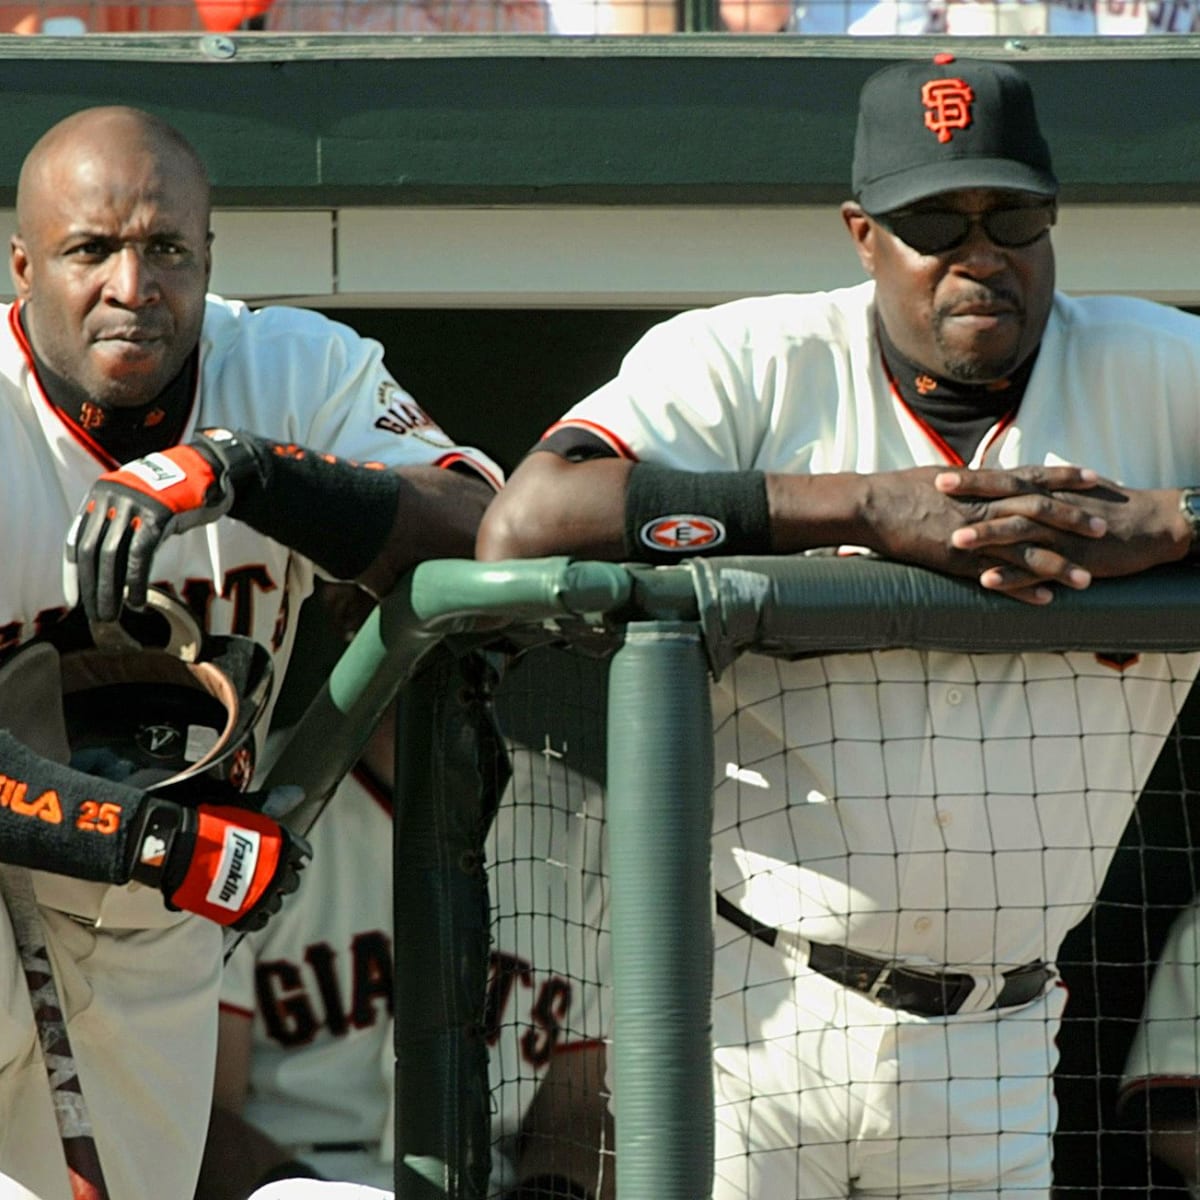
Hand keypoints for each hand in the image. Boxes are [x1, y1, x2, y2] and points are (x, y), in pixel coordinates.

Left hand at [64, 429, 266, 623]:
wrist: (208, 469)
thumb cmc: (176, 495)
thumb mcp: (141, 506)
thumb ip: (122, 528)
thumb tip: (108, 572)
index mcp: (101, 494)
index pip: (78, 539)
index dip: (74, 573)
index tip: (76, 600)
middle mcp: (112, 497)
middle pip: (92, 550)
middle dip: (92, 587)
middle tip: (98, 614)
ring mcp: (134, 504)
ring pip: (112, 555)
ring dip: (110, 591)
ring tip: (113, 615)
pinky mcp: (157, 515)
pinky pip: (140, 555)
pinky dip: (135, 582)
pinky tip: (136, 601)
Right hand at [128, 789, 309, 931]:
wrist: (180, 849)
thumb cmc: (213, 824)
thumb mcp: (248, 808)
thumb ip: (275, 803)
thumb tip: (298, 793)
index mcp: (284, 846)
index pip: (303, 855)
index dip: (294, 855)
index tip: (285, 855)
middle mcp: (279, 873)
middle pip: (291, 882)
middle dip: (281, 877)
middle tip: (265, 873)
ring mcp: (262, 896)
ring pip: (276, 903)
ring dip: (267, 897)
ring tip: (250, 890)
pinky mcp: (244, 915)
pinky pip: (259, 921)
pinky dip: (254, 915)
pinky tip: (243, 906)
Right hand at [852, 465, 1108, 604]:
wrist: (868, 505)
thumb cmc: (897, 488)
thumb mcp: (939, 476)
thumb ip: (969, 482)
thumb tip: (986, 478)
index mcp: (979, 483)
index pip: (1032, 476)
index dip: (1064, 477)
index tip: (1094, 478)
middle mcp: (981, 507)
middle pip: (1039, 512)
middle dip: (1074, 521)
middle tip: (1103, 531)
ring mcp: (970, 534)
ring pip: (1024, 549)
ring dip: (1058, 565)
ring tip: (1087, 579)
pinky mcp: (955, 559)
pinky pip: (996, 576)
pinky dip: (1022, 588)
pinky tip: (1045, 599)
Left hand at [937, 470, 1188, 601]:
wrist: (1147, 523)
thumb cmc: (1102, 504)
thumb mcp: (1064, 490)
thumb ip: (1031, 489)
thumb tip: (1000, 486)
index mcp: (1043, 491)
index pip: (1001, 480)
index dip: (970, 480)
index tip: (937, 477)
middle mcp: (1048, 508)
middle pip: (1003, 499)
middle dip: (969, 499)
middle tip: (934, 498)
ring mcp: (1058, 534)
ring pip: (1018, 532)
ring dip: (986, 536)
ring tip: (955, 540)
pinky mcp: (1069, 559)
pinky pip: (1036, 568)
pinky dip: (1012, 576)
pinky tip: (986, 581)